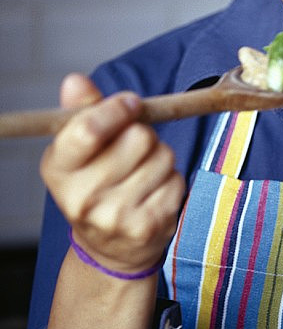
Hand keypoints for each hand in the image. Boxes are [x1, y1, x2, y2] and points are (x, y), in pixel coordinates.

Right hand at [40, 74, 185, 273]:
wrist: (108, 247)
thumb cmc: (95, 182)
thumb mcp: (79, 148)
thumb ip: (82, 111)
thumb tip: (75, 81)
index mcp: (59, 169)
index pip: (89, 130)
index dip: (117, 108)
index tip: (130, 104)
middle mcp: (81, 198)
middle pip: (138, 137)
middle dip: (142, 133)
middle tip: (131, 148)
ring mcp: (115, 217)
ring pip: (162, 156)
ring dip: (159, 156)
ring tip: (140, 173)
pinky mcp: (148, 227)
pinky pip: (176, 180)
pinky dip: (170, 179)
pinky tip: (152, 192)